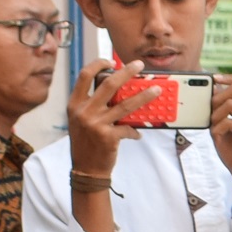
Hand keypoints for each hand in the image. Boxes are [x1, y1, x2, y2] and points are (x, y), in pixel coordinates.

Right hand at [65, 58, 143, 174]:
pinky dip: (135, 130)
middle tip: (139, 65)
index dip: (98, 64)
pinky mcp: (108, 137)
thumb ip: (92, 105)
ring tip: (157, 90)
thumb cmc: (85, 144)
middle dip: (126, 71)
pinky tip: (137, 133)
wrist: (86, 170)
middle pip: (109, 84)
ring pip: (126, 105)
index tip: (111, 61)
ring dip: (144, 96)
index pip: (84, 75)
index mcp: (75, 104)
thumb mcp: (80, 121)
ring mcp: (96, 124)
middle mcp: (84, 112)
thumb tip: (117, 90)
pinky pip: (129, 128)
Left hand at [209, 76, 231, 194]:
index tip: (215, 79)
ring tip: (215, 127)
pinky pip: (229, 121)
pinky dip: (218, 128)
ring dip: (216, 115)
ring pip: (231, 103)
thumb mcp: (223, 125)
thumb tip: (212, 90)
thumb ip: (220, 109)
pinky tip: (218, 136)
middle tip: (211, 112)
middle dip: (217, 98)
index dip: (229, 76)